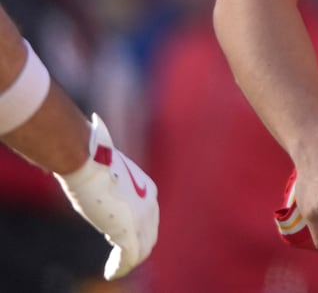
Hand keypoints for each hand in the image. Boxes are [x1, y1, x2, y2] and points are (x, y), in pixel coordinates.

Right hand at [54, 114, 158, 279]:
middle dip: (139, 249)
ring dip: (130, 262)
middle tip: (123, 260)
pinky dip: (120, 267)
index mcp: (147, 188)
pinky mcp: (127, 229)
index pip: (150, 217)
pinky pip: (129, 256)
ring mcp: (141, 217)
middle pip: (150, 235)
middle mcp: (149, 203)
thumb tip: (95, 124)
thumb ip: (106, 163)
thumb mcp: (105, 161)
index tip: (126, 240)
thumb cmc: (92, 155)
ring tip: (116, 270)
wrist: (87, 158)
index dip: (141, 231)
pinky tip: (111, 273)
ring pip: (141, 249)